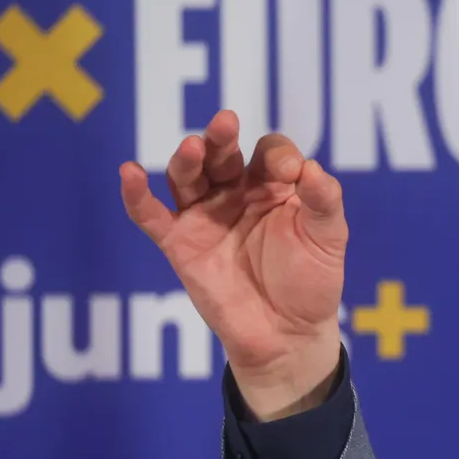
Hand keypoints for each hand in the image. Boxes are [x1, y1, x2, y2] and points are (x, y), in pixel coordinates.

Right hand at [120, 110, 346, 419]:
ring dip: (187, 160)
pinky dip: (136, 195)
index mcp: (274, 185)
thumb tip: (311, 168)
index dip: (279, 156)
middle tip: (225, 123)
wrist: (287, 335)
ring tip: (192, 148)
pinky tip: (129, 171)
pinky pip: (152, 216)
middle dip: (222, 139)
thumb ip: (324, 201)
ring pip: (188, 178)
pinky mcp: (180, 245)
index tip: (291, 173)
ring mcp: (205, 217)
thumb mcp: (329, 238)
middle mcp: (236, 193)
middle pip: (223, 155)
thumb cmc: (311, 282)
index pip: (270, 152)